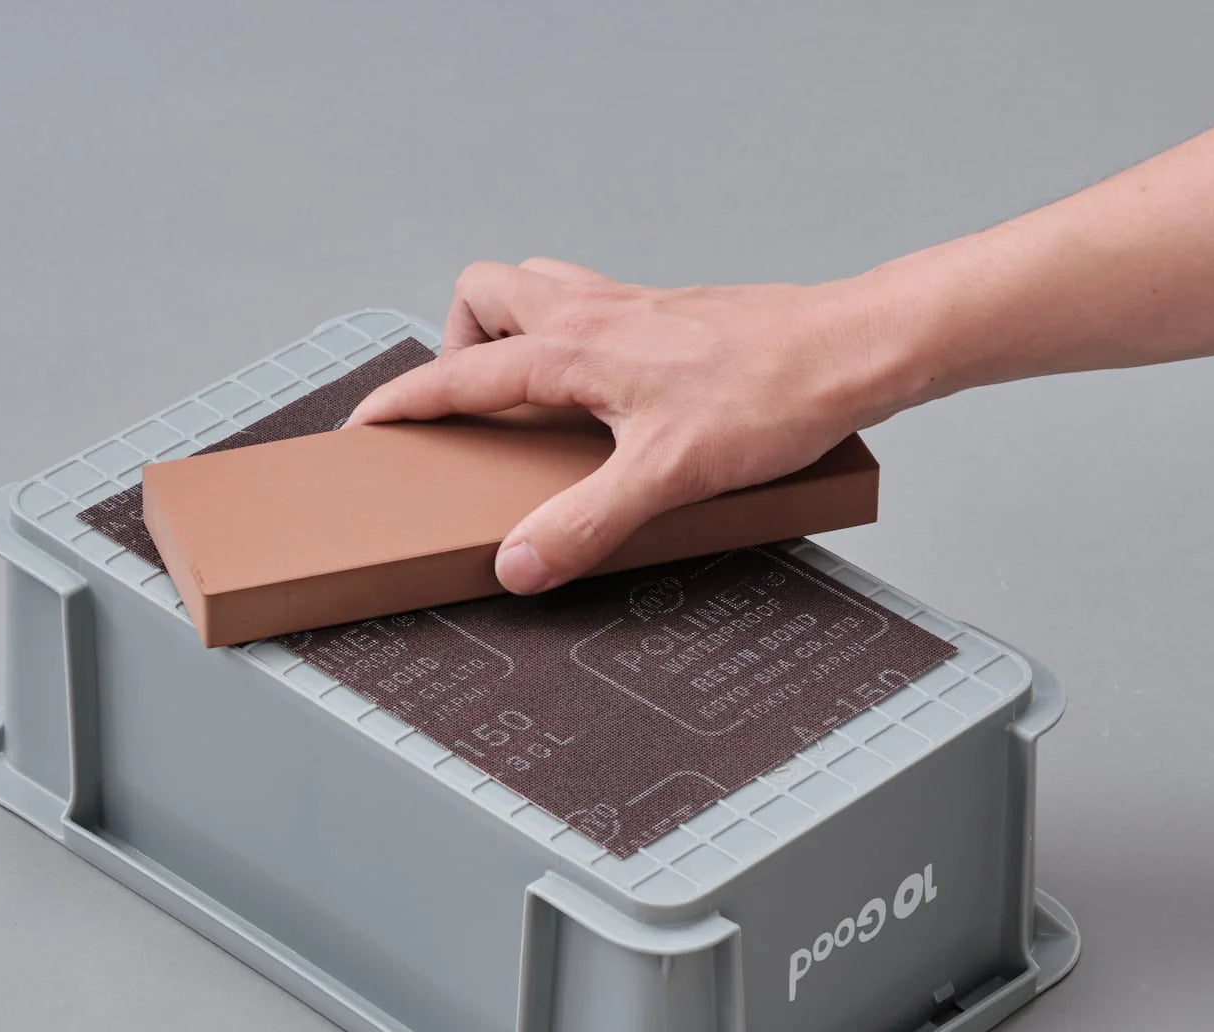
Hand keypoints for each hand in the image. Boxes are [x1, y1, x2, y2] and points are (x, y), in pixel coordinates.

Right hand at [346, 258, 890, 592]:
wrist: (848, 351)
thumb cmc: (768, 396)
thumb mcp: (666, 478)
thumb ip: (584, 523)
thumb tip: (519, 564)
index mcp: (574, 349)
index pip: (460, 373)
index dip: (404, 400)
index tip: (366, 424)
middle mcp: (593, 312)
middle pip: (484, 292)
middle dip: (457, 344)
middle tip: (474, 409)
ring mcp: (631, 306)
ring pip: (535, 285)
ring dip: (510, 327)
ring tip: (528, 396)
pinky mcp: (667, 315)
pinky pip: (590, 304)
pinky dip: (569, 335)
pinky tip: (602, 393)